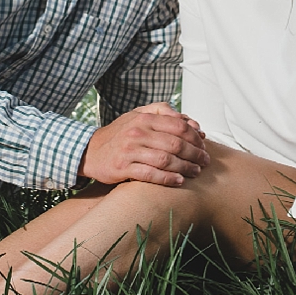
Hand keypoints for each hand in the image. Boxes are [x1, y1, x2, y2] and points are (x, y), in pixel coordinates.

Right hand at [79, 102, 207, 185]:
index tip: (204, 145)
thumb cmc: (120, 134)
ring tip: (196, 172)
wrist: (90, 151)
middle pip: (175, 143)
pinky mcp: (122, 168)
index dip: (195, 136)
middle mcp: (137, 133)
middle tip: (205, 161)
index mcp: (144, 119)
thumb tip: (190, 121)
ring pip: (165, 159)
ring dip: (185, 167)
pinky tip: (179, 181)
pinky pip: (149, 174)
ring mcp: (129, 151)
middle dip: (194, 153)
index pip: (178, 125)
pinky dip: (167, 178)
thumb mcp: (138, 116)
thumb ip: (162, 112)